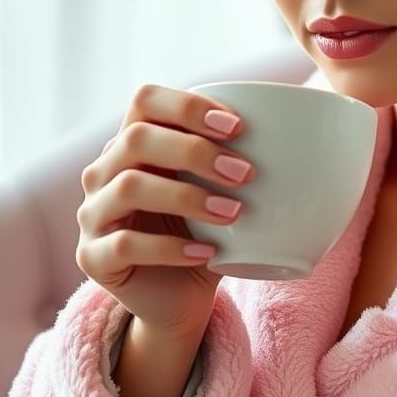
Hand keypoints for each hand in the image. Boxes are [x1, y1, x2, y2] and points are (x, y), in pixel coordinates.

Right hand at [75, 84, 253, 335]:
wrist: (182, 297)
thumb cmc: (208, 232)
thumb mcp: (223, 191)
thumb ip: (241, 159)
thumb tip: (303, 136)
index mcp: (134, 142)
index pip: (144, 99)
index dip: (188, 106)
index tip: (238, 127)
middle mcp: (105, 171)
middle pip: (137, 138)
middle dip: (196, 150)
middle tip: (245, 174)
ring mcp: (93, 213)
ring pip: (130, 187)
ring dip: (189, 196)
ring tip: (233, 213)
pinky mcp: (93, 257)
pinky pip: (125, 244)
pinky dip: (172, 247)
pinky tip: (207, 253)